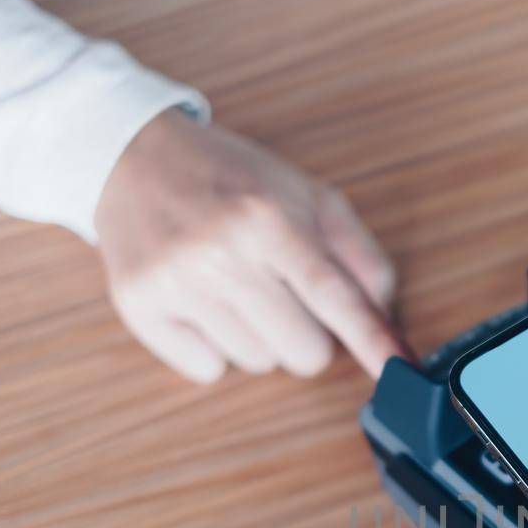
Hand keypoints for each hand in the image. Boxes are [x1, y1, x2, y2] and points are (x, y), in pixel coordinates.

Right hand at [93, 109, 409, 382]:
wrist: (131, 157)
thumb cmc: (231, 180)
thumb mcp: (307, 196)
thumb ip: (358, 256)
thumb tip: (387, 323)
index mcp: (268, 218)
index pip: (333, 295)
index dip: (371, 339)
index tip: (396, 370)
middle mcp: (219, 252)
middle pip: (303, 350)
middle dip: (307, 332)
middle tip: (283, 293)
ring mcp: (175, 283)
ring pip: (258, 363)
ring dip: (258, 336)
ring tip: (235, 287)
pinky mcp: (139, 307)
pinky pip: (207, 370)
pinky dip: (212, 347)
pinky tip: (200, 302)